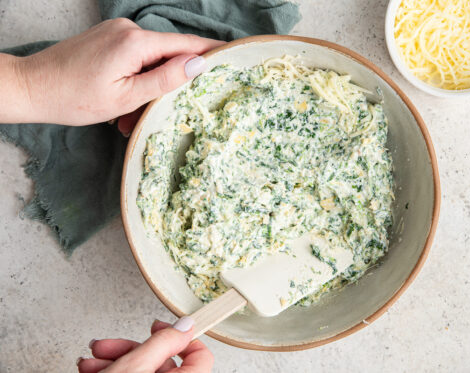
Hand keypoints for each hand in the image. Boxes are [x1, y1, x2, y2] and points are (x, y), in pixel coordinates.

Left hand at [1, 18, 223, 133]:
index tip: (235, 55)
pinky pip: (133, 59)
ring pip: (149, 61)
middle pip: (168, 55)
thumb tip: (198, 64)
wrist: (32, 87)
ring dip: (147, 89)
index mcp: (136, 42)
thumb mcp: (126, 97)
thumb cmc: (75, 97)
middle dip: (168, 85)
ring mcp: (117, 32)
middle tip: (162, 112)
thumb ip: (165, 79)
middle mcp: (128, 30)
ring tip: (128, 118)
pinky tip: (121, 105)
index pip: (186, 44)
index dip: (212, 52)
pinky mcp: (108, 39)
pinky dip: (134, 82)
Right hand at [77, 316, 212, 372]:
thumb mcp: (136, 368)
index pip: (201, 357)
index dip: (180, 338)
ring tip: (91, 364)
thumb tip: (185, 326)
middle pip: (163, 364)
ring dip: (116, 362)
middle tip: (107, 348)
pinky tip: (92, 372)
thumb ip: (163, 343)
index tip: (158, 328)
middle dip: (129, 351)